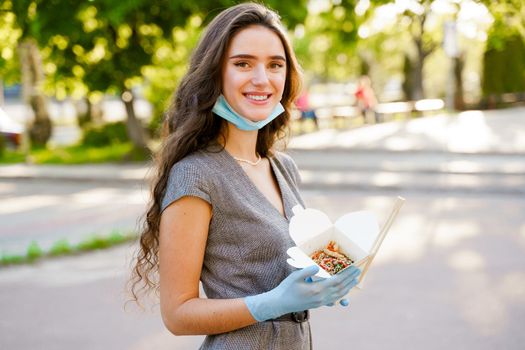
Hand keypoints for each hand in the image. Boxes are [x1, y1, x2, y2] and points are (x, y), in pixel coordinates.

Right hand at [244, 265, 360, 320]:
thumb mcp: (295, 276)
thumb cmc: (286, 288)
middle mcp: (321, 297)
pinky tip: (344, 294)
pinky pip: (333, 300)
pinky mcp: (318, 304)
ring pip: (338, 295)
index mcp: (317, 289)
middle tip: (358, 272)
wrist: (280, 304)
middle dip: (350, 279)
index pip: (337, 281)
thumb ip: (307, 271)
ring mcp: (320, 302)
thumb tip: (317, 266)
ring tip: (354, 280)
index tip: (354, 268)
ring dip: (348, 287)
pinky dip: (341, 296)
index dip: (347, 274)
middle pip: (341, 288)